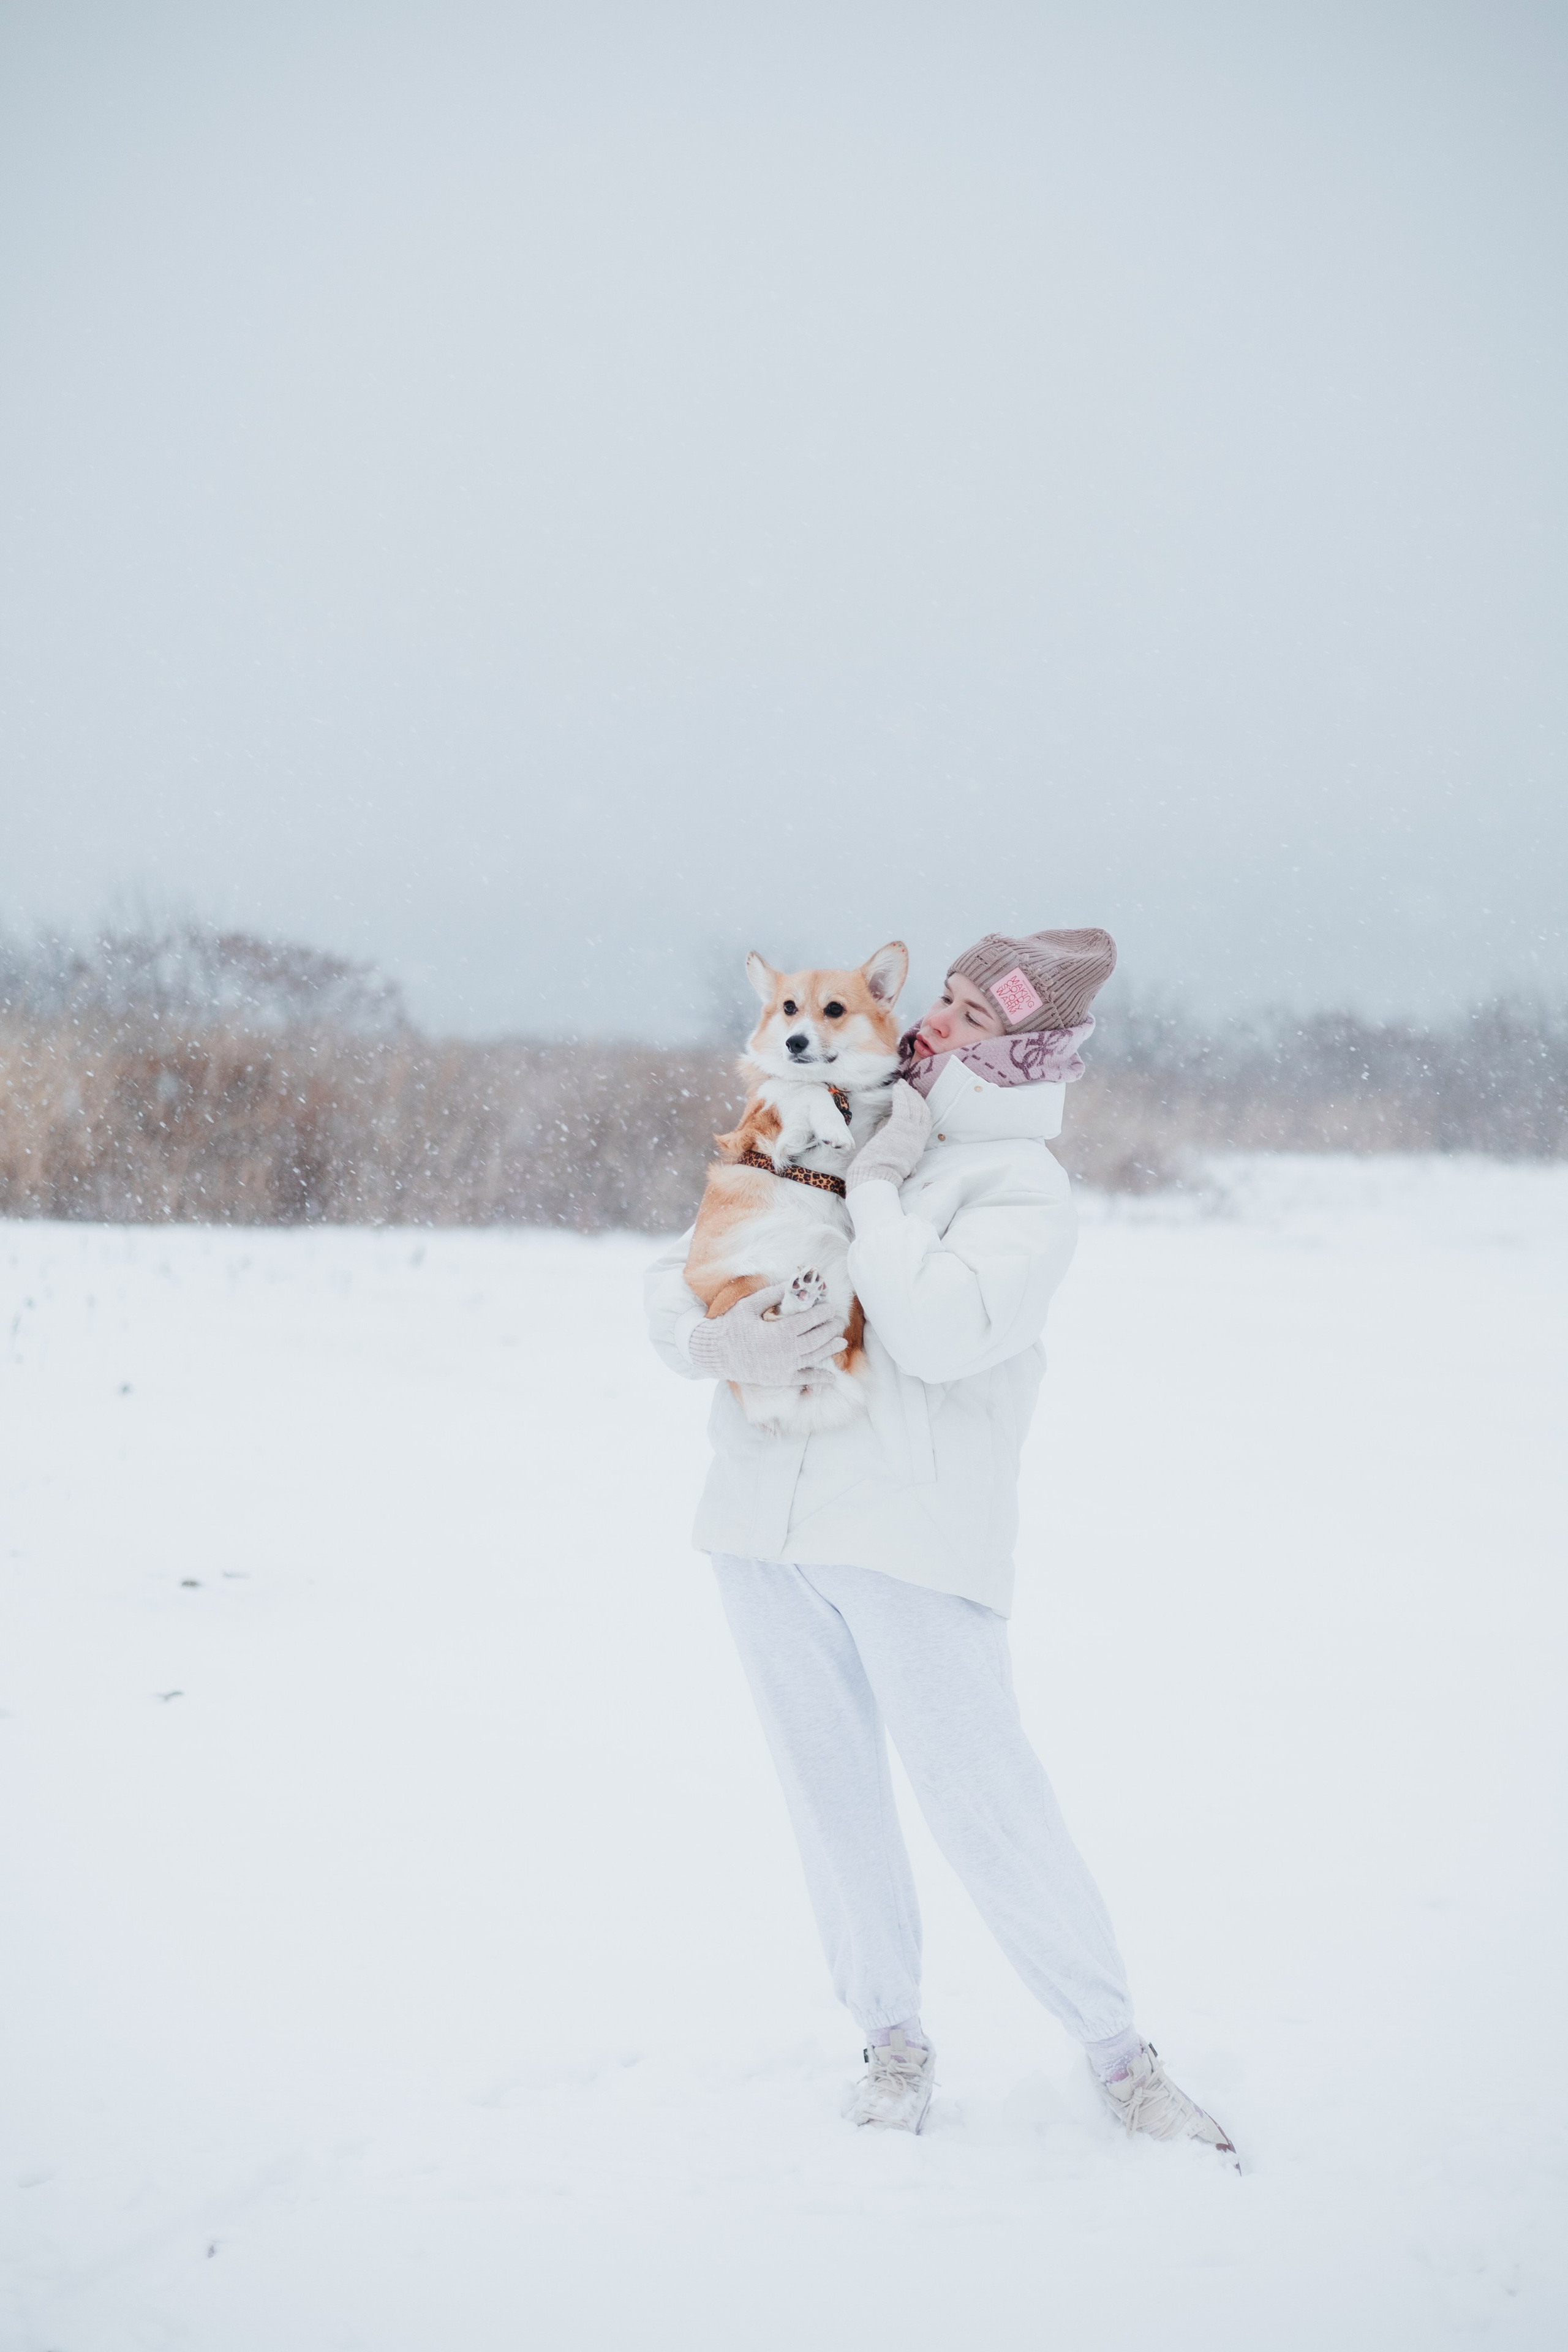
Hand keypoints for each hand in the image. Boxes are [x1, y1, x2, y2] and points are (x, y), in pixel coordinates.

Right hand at [687, 1282, 843, 1383]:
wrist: (715, 1354)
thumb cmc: (731, 1327)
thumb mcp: (750, 1306)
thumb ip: (772, 1294)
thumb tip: (792, 1281)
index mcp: (779, 1332)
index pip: (808, 1321)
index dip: (822, 1314)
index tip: (830, 1308)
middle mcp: (785, 1351)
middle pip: (816, 1339)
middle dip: (830, 1330)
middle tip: (838, 1322)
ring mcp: (784, 1368)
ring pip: (814, 1358)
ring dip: (829, 1350)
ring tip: (840, 1342)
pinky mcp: (780, 1379)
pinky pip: (804, 1380)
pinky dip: (819, 1379)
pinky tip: (831, 1377)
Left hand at [845, 1081, 931, 1193]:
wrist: (876, 1177)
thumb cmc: (883, 1173)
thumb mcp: (900, 1165)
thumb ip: (903, 1156)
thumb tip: (906, 1158)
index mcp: (918, 1147)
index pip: (925, 1122)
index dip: (922, 1108)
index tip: (915, 1099)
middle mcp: (917, 1137)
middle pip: (922, 1111)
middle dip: (916, 1097)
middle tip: (908, 1087)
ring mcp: (910, 1132)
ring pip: (913, 1106)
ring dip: (908, 1093)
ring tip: (901, 1084)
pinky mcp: (899, 1127)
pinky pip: (903, 1106)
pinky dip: (901, 1095)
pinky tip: (897, 1088)